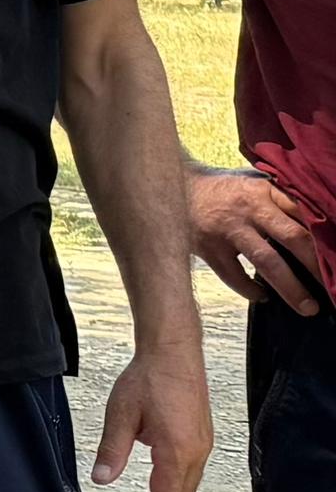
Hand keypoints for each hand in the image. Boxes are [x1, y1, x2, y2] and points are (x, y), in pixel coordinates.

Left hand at [92, 333, 213, 491]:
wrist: (173, 352)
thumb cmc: (148, 379)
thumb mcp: (120, 416)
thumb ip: (112, 451)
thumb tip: (102, 480)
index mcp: (177, 451)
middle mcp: (196, 451)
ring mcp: (202, 443)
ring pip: (187, 485)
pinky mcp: (201, 435)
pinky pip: (190, 471)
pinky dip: (175, 486)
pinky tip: (158, 484)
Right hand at [194, 170, 321, 314]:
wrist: (171, 188)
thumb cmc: (222, 189)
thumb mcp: (253, 184)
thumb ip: (280, 200)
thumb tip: (317, 224)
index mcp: (264, 190)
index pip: (303, 212)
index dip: (324, 235)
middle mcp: (248, 209)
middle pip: (293, 238)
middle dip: (317, 265)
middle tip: (333, 287)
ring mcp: (227, 230)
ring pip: (266, 262)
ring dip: (290, 288)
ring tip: (308, 307)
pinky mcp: (208, 248)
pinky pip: (234, 276)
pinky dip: (251, 290)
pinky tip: (263, 296)